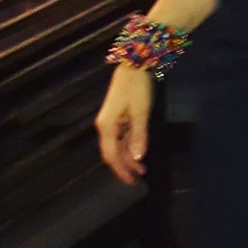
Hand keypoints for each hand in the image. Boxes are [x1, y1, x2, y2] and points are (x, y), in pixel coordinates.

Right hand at [94, 65, 152, 183]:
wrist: (134, 66)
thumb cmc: (136, 88)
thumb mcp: (141, 113)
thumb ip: (139, 136)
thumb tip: (137, 157)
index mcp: (106, 127)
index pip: (111, 155)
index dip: (120, 170)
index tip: (130, 181)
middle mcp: (105, 127)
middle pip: (112, 152)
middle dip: (124, 166)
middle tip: (137, 179)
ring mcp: (111, 122)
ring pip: (118, 145)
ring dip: (129, 157)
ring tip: (142, 169)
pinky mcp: (118, 117)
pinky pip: (122, 137)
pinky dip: (130, 146)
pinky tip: (138, 152)